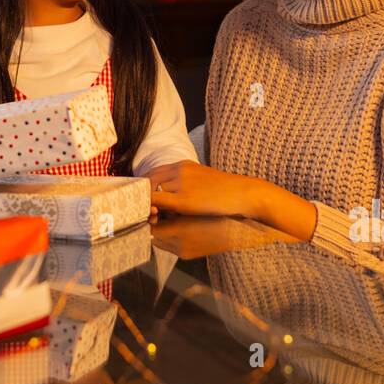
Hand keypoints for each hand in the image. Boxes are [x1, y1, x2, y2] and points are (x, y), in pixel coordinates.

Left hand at [146, 161, 267, 218]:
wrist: (245, 194)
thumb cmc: (227, 193)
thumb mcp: (203, 182)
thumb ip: (185, 187)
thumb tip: (169, 202)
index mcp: (184, 165)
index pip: (154, 172)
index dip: (145, 187)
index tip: (141, 199)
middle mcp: (179, 170)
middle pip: (148, 179)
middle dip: (140, 195)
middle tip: (138, 210)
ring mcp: (181, 183)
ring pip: (150, 190)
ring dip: (144, 203)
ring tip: (146, 216)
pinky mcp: (184, 199)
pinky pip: (157, 201)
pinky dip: (150, 208)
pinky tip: (151, 218)